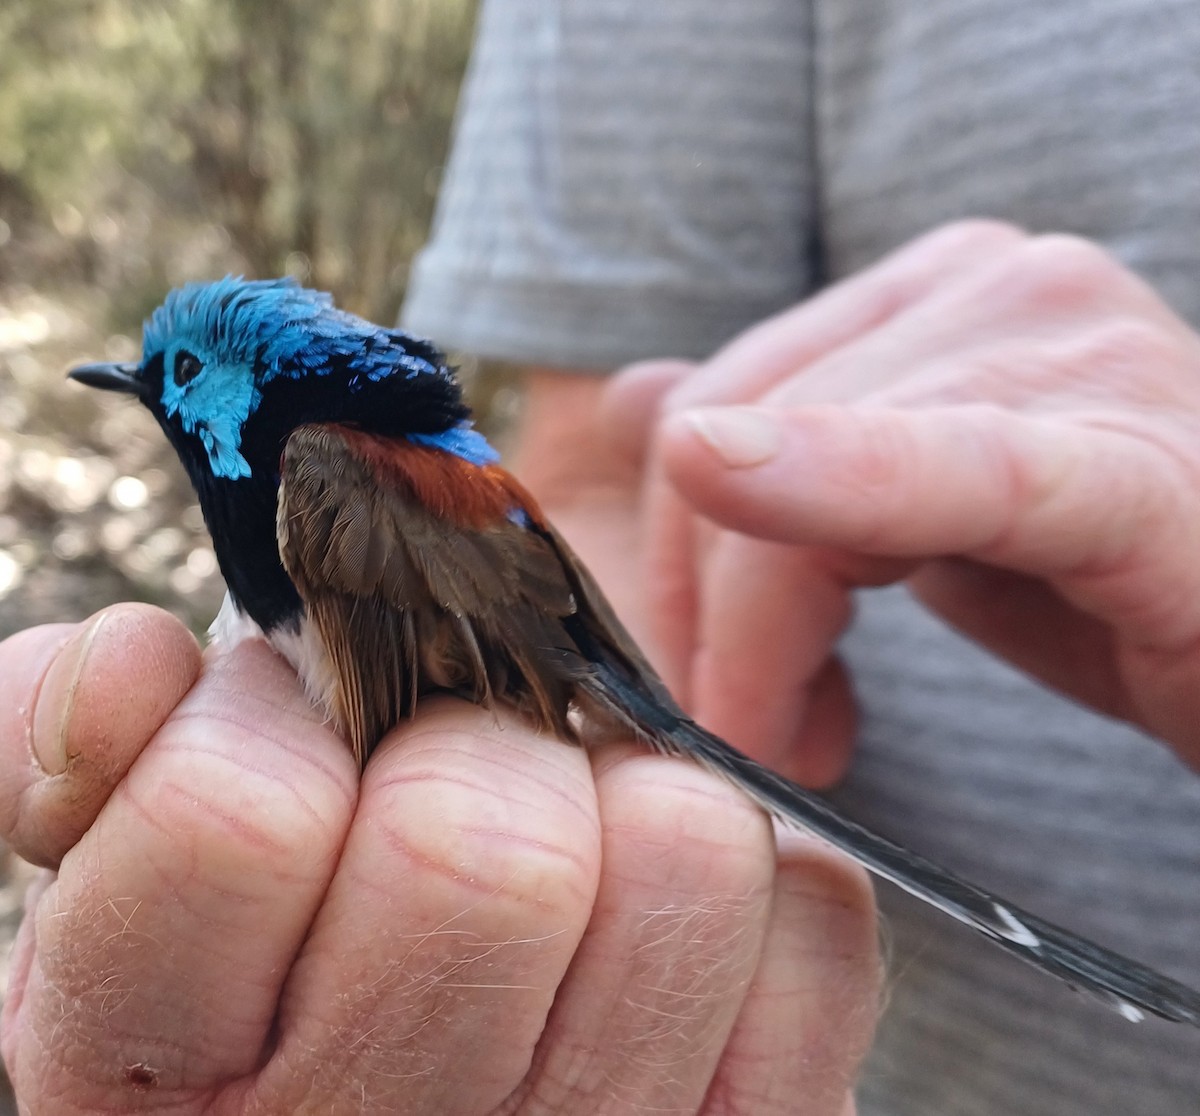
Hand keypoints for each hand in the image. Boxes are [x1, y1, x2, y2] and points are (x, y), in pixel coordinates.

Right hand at [0, 604, 878, 1114]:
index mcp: (166, 1059)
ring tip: (572, 827)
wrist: (409, 1084)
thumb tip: (143, 659)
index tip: (296, 717)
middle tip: (452, 767)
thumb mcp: (117, 855)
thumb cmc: (256, 947)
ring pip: (682, 861)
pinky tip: (660, 907)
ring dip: (628, 794)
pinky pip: (814, 922)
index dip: (275, 715)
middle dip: (472, 747)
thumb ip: (82, 745)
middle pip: (489, 853)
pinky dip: (757, 875)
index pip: (240, 820)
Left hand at [614, 221, 1199, 774]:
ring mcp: (1079, 356)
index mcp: (938, 294)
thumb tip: (644, 405)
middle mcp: (1004, 286)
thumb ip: (795, 451)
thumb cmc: (1102, 586)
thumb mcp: (913, 515)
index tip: (683, 672)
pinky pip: (962, 474)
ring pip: (816, 468)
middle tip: (739, 732)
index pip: (727, 392)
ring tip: (803, 741)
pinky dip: (844, 484)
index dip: (673, 547)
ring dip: (767, 636)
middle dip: (708, 606)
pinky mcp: (1136, 469)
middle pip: (749, 424)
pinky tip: (730, 482)